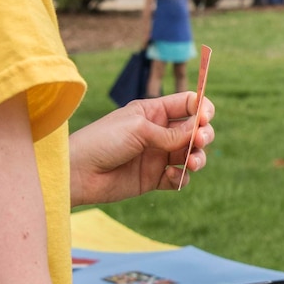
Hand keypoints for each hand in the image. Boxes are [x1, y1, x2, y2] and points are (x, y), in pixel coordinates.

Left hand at [70, 92, 214, 204]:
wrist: (78, 173)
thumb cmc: (103, 141)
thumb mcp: (138, 129)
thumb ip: (171, 133)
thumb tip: (198, 132)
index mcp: (153, 112)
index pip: (188, 105)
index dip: (202, 109)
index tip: (205, 118)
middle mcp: (159, 132)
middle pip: (195, 131)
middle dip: (204, 135)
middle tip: (199, 141)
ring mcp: (158, 156)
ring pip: (191, 155)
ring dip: (198, 158)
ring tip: (191, 164)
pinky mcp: (154, 178)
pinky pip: (179, 178)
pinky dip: (180, 177)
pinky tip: (169, 176)